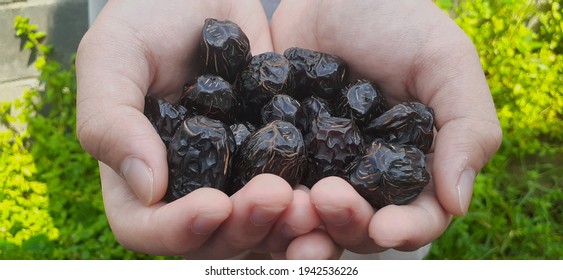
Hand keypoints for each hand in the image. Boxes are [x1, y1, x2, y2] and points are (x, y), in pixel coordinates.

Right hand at [76, 0, 314, 258]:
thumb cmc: (149, 18)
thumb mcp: (114, 56)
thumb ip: (111, 120)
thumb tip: (148, 189)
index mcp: (139, 172)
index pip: (146, 227)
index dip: (177, 230)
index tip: (213, 205)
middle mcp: (189, 186)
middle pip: (212, 238)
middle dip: (245, 227)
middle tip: (276, 196)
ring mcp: (236, 176)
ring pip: (260, 227)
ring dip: (286, 225)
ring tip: (311, 201)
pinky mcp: (277, 159)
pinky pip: (296, 193)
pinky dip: (314, 200)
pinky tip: (334, 189)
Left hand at [270, 0, 501, 253]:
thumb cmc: (395, 20)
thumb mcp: (444, 61)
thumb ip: (466, 126)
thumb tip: (457, 203)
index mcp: (413, 165)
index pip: (418, 217)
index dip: (406, 230)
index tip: (385, 227)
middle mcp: (366, 177)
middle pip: (360, 227)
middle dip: (345, 224)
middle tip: (326, 198)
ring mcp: (319, 168)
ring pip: (311, 218)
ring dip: (301, 222)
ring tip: (289, 199)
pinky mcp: (279, 154)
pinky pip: (269, 186)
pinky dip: (263, 197)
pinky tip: (254, 192)